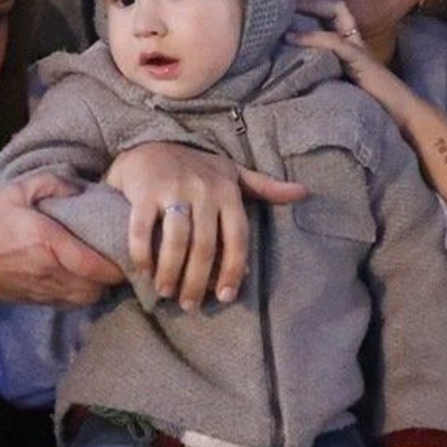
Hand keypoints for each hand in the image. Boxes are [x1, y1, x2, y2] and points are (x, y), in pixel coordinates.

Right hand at [0, 172, 123, 304]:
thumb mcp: (16, 191)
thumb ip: (51, 183)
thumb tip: (80, 189)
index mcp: (48, 242)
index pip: (95, 265)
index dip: (117, 265)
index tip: (127, 250)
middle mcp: (52, 271)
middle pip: (98, 287)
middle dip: (113, 277)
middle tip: (119, 257)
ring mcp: (45, 289)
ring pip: (88, 298)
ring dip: (100, 286)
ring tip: (104, 269)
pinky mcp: (39, 300)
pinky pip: (73, 303)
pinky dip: (84, 294)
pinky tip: (85, 278)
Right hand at [103, 141, 304, 310]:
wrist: (151, 142)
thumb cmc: (196, 167)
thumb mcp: (232, 173)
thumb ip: (265, 187)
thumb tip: (304, 192)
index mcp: (227, 191)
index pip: (237, 238)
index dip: (232, 270)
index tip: (225, 297)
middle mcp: (203, 190)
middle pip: (205, 246)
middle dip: (197, 281)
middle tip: (190, 304)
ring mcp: (172, 190)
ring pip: (176, 241)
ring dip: (170, 272)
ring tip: (166, 292)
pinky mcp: (144, 192)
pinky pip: (142, 230)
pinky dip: (142, 254)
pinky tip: (143, 271)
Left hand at [289, 0, 419, 123]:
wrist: (402, 113)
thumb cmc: (374, 104)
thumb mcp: (344, 83)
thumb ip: (327, 72)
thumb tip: (296, 69)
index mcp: (353, 45)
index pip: (335, 12)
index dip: (315, 2)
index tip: (290, 1)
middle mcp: (356, 40)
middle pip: (335, 5)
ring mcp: (358, 47)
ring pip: (335, 13)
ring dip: (310, 6)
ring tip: (284, 6)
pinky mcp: (359, 59)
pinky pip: (332, 41)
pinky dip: (311, 37)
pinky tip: (291, 37)